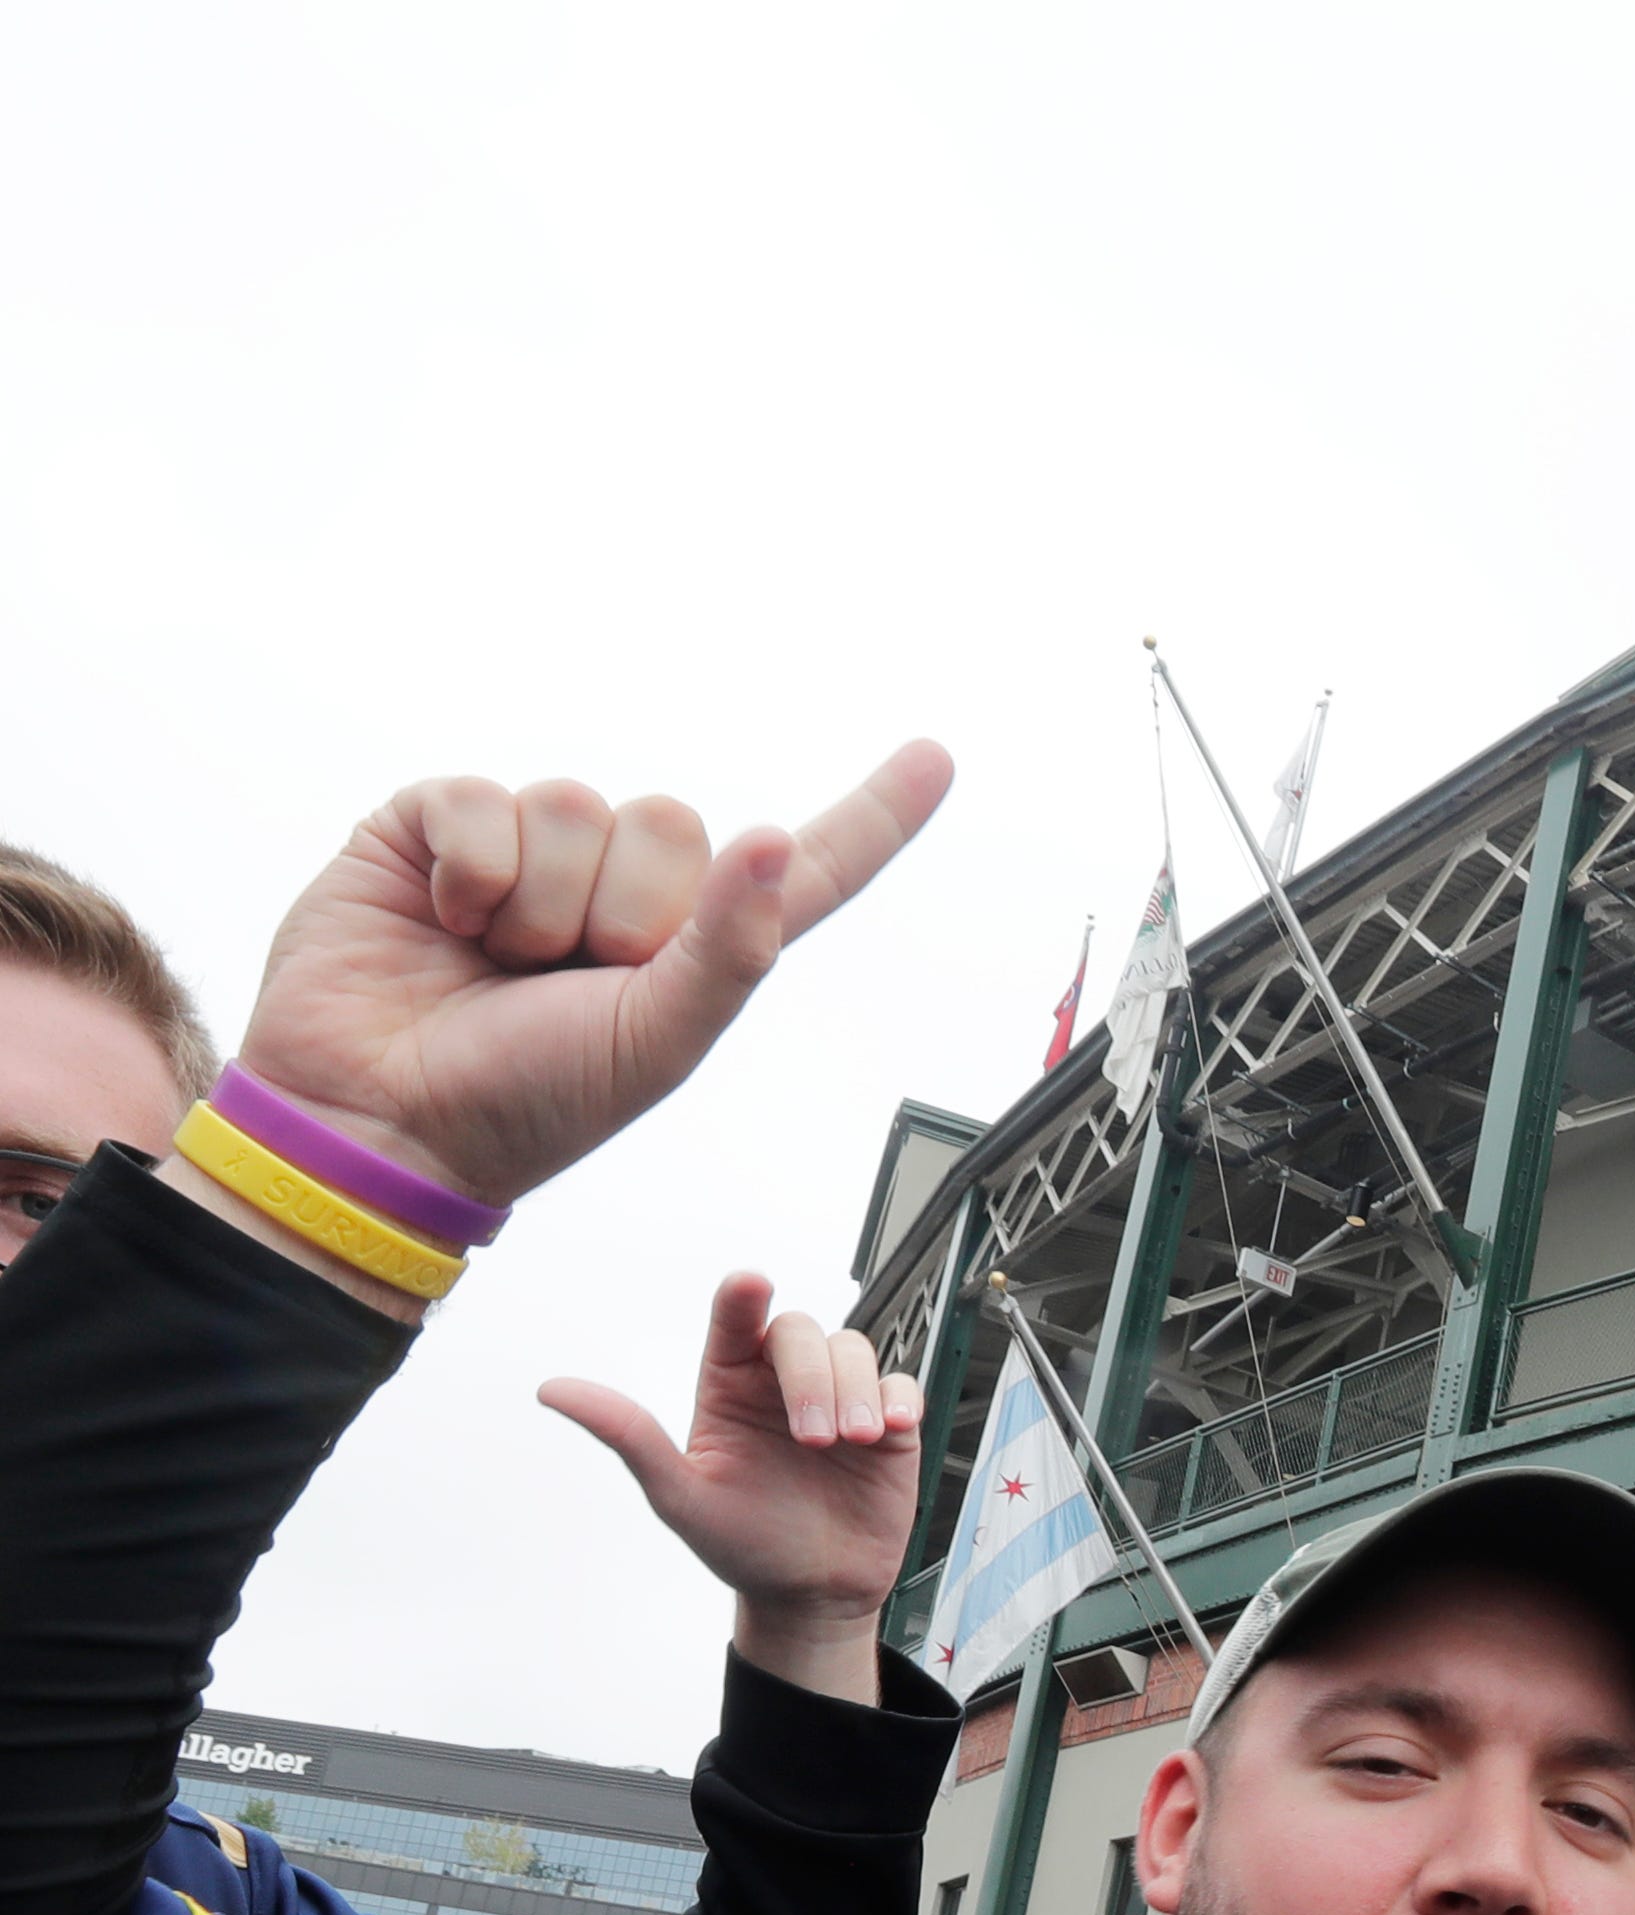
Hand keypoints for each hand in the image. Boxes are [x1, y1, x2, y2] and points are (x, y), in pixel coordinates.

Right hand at [223, 747, 950, 1212]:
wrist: (383, 1124)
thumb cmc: (529, 1102)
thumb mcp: (658, 1043)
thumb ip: (730, 948)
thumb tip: (774, 838)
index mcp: (696, 944)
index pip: (809, 867)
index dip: (875, 814)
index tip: (937, 757)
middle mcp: (621, 885)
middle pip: (676, 826)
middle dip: (627, 913)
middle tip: (568, 979)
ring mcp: (530, 849)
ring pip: (582, 807)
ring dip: (544, 901)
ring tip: (500, 963)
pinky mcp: (437, 826)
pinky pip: (485, 798)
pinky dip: (473, 870)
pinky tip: (443, 921)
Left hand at [543, 1273, 923, 1704]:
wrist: (810, 1595)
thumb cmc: (742, 1545)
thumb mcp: (679, 1496)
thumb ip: (628, 1436)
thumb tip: (553, 1391)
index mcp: (729, 1387)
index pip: (734, 1322)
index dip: (742, 1297)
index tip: (751, 1286)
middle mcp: (783, 1386)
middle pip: (802, 1334)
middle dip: (811, 1378)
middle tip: (814, 1441)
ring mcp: (840, 1401)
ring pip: (854, 1351)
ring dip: (855, 1391)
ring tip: (851, 1442)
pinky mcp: (888, 1426)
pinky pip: (901, 1385)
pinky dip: (899, 1399)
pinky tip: (889, 1431)